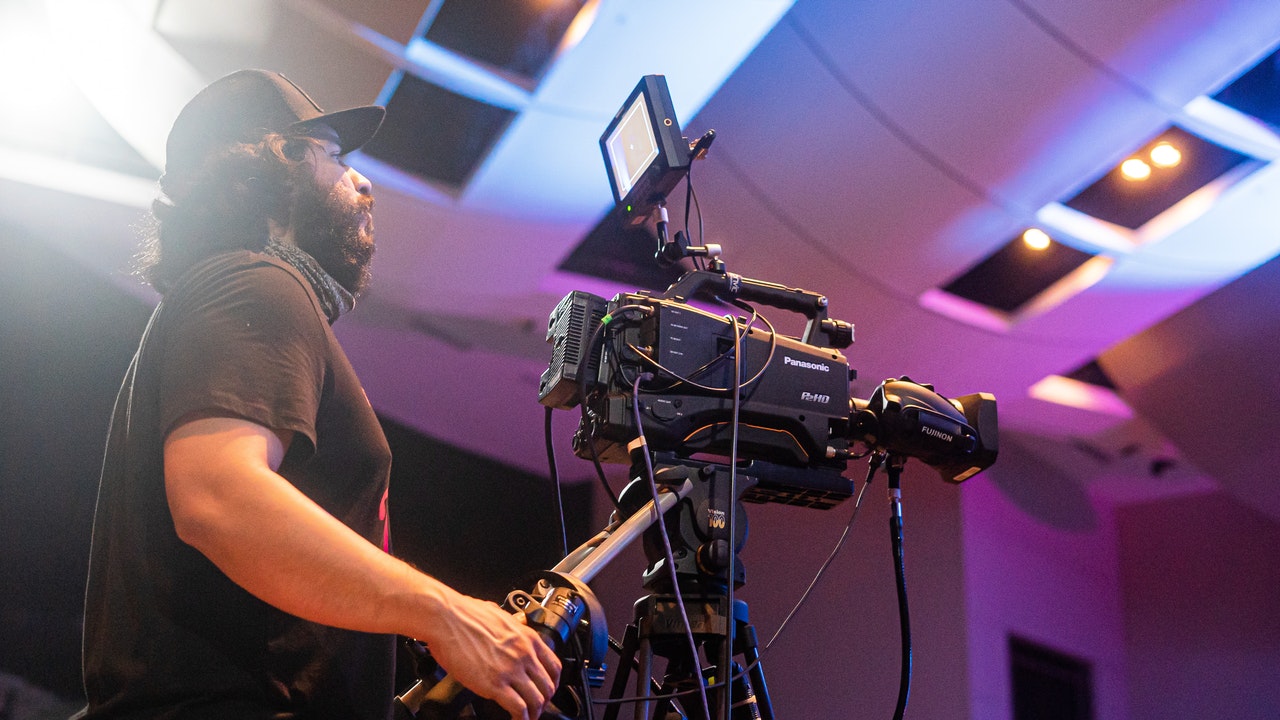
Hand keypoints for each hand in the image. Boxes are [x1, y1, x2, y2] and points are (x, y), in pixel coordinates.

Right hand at [423, 589, 561, 719]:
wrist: (445, 618)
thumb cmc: (465, 614)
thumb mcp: (499, 613)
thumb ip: (512, 622)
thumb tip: (516, 621)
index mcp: (527, 637)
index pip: (554, 666)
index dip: (553, 683)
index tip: (548, 690)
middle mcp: (524, 654)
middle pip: (548, 686)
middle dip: (544, 701)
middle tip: (537, 707)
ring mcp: (510, 670)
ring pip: (536, 700)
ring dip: (534, 713)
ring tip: (528, 717)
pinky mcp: (494, 684)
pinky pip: (518, 707)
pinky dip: (521, 718)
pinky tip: (516, 719)